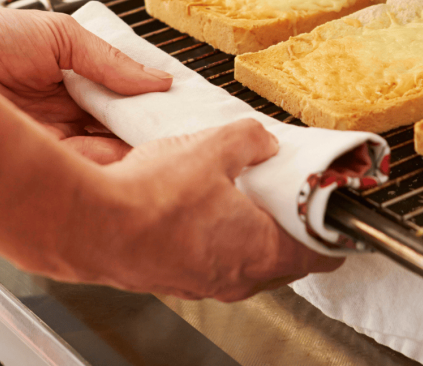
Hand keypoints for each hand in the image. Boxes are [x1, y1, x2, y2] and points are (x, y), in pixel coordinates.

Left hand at [0, 5, 172, 162]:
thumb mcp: (60, 36)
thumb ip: (111, 60)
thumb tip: (159, 79)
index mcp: (73, 87)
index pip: (124, 104)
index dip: (153, 108)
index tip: (182, 111)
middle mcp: (66, 119)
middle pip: (120, 133)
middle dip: (150, 133)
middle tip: (182, 133)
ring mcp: (53, 143)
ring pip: (108, 156)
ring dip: (135, 152)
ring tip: (166, 146)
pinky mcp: (38, 163)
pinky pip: (83, 169)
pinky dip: (110, 165)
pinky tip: (132, 157)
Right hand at [65, 119, 343, 300]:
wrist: (87, 224)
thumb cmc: (151, 199)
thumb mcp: (215, 148)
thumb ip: (250, 140)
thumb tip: (262, 140)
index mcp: (262, 251)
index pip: (320, 254)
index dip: (332, 232)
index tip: (335, 218)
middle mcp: (236, 276)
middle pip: (283, 260)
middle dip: (289, 229)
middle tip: (287, 198)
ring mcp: (201, 282)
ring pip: (243, 261)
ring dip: (249, 233)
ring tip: (240, 196)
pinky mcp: (171, 277)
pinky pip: (208, 259)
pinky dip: (214, 238)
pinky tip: (198, 208)